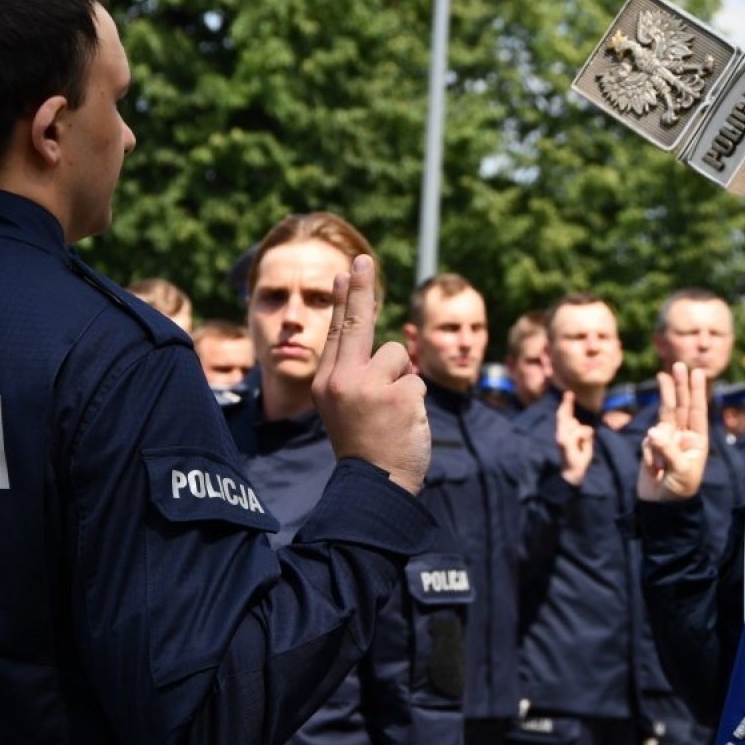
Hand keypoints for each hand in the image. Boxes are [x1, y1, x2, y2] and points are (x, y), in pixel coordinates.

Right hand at [312, 255, 429, 494]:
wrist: (374, 485)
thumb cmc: (366, 446)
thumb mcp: (348, 408)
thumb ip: (358, 374)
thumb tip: (387, 344)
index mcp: (326, 383)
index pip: (339, 331)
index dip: (346, 299)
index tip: (346, 271)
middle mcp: (342, 380)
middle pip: (359, 322)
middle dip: (362, 288)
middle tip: (364, 259)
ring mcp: (369, 387)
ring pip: (399, 357)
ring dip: (404, 380)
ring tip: (392, 413)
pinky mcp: (398, 396)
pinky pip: (417, 380)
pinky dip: (416, 401)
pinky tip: (403, 424)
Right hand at [555, 390, 593, 485]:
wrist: (573, 473)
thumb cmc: (578, 457)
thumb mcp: (582, 441)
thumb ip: (580, 431)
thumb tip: (583, 425)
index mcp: (563, 432)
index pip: (564, 415)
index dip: (566, 404)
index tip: (569, 393)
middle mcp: (560, 433)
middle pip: (568, 417)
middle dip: (573, 415)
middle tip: (575, 422)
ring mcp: (561, 436)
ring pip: (578, 425)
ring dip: (585, 434)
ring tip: (581, 446)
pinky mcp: (564, 441)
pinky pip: (580, 431)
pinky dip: (585, 438)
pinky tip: (581, 447)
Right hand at [638, 361, 709, 502]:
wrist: (661, 507)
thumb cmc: (679, 491)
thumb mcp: (680, 472)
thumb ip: (668, 450)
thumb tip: (653, 431)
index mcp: (697, 441)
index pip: (697, 412)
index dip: (697, 392)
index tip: (698, 373)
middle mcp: (683, 437)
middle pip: (681, 406)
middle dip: (679, 386)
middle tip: (679, 365)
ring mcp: (666, 441)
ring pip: (664, 415)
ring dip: (664, 395)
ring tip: (662, 375)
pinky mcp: (650, 448)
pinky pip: (647, 441)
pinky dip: (649, 452)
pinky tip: (655, 471)